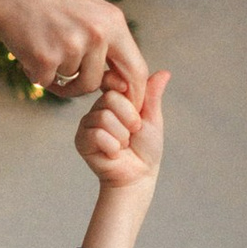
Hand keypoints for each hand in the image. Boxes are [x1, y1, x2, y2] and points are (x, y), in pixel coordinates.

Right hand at [0, 0, 145, 104]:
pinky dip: (35, 71)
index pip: (136, 69)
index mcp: (113, 21)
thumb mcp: (89, 9)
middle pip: (95, 82)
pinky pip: (45, 80)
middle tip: (64, 72)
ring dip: (56, 73)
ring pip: (69, 81)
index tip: (125, 104)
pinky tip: (28, 46)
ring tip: (43, 45)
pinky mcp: (45, 58)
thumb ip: (108, 42)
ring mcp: (71, 46)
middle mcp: (96, 34)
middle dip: (80, 84)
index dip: (133, 93)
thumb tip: (120, 82)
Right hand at [75, 70, 167, 189]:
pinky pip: (97, 134)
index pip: (111, 79)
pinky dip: (112, 146)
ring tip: (123, 144)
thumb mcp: (152, 118)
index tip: (136, 104)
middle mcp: (98, 108)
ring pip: (104, 117)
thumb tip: (165, 72)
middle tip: (133, 132)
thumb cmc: (145, 148)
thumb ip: (152, 95)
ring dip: (122, 136)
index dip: (124, 90)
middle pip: (110, 98)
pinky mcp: (81, 140)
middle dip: (129, 118)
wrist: (138, 175)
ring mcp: (87, 124)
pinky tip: (113, 153)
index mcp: (114, 100)